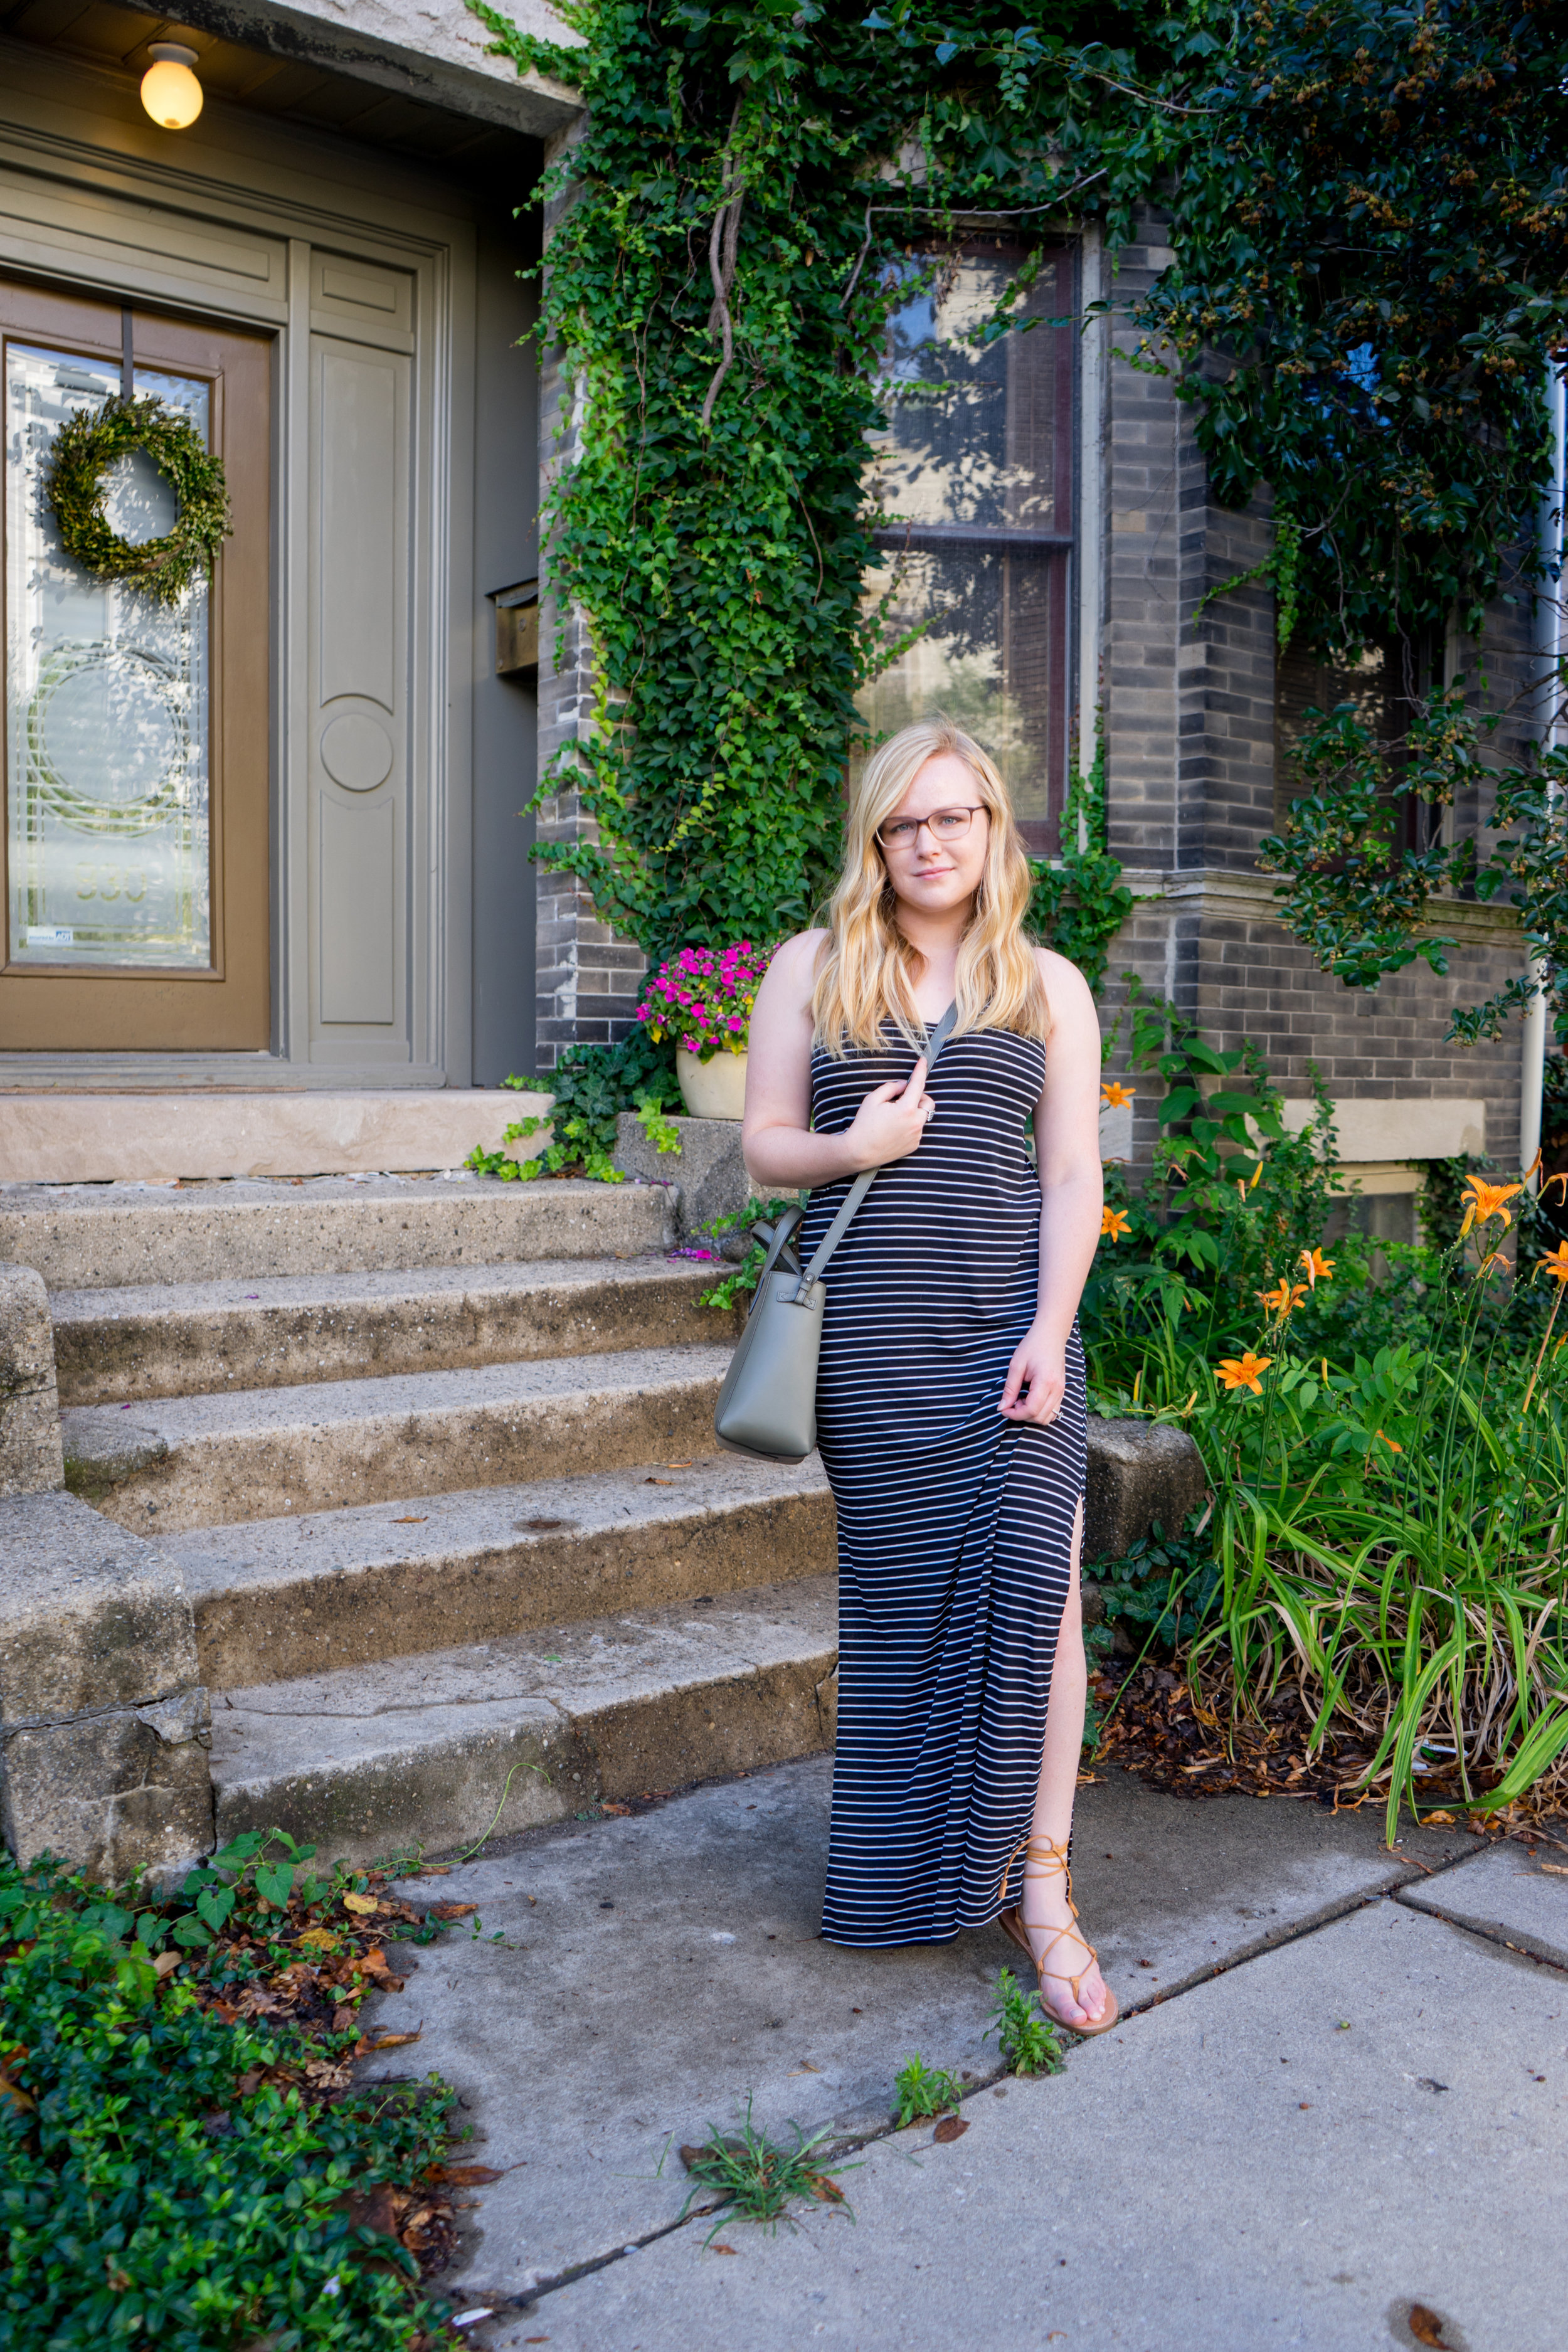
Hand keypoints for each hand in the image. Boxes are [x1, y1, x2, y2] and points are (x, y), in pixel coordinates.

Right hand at [844, 1055, 934, 1169]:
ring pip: (922, 1117)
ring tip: (895, 1117)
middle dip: (919, 1097)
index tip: (923, 1061)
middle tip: (903, 1098)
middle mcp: (915, 1123)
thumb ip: (891, 1087)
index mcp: (906, 1109)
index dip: (920, 1070)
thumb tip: (903, 1085)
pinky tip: (894, 1129)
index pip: (918, 1084)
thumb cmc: (864, 1125)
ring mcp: (916, 1135)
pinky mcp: (914, 1145)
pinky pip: (917, 1130)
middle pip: (928, 1102)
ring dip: (913, 1112)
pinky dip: (910, 1125)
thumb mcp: (873, 1099)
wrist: (860, 1152)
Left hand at [998, 1323, 1066, 1424]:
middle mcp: (1057, 1389)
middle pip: (1040, 1417)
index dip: (1015, 1414)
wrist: (1051, 1335)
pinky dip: (1040, 1411)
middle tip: (1012, 1401)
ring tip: (1022, 1400)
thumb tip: (1002, 1407)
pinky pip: (1053, 1410)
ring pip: (1048, 1417)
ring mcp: (1062, 1391)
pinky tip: (1031, 1399)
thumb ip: (1009, 1389)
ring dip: (1032, 1415)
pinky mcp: (1062, 1391)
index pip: (1031, 1410)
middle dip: (1022, 1415)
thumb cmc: (1032, 1347)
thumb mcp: (1016, 1366)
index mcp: (1045, 1381)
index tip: (1004, 1409)